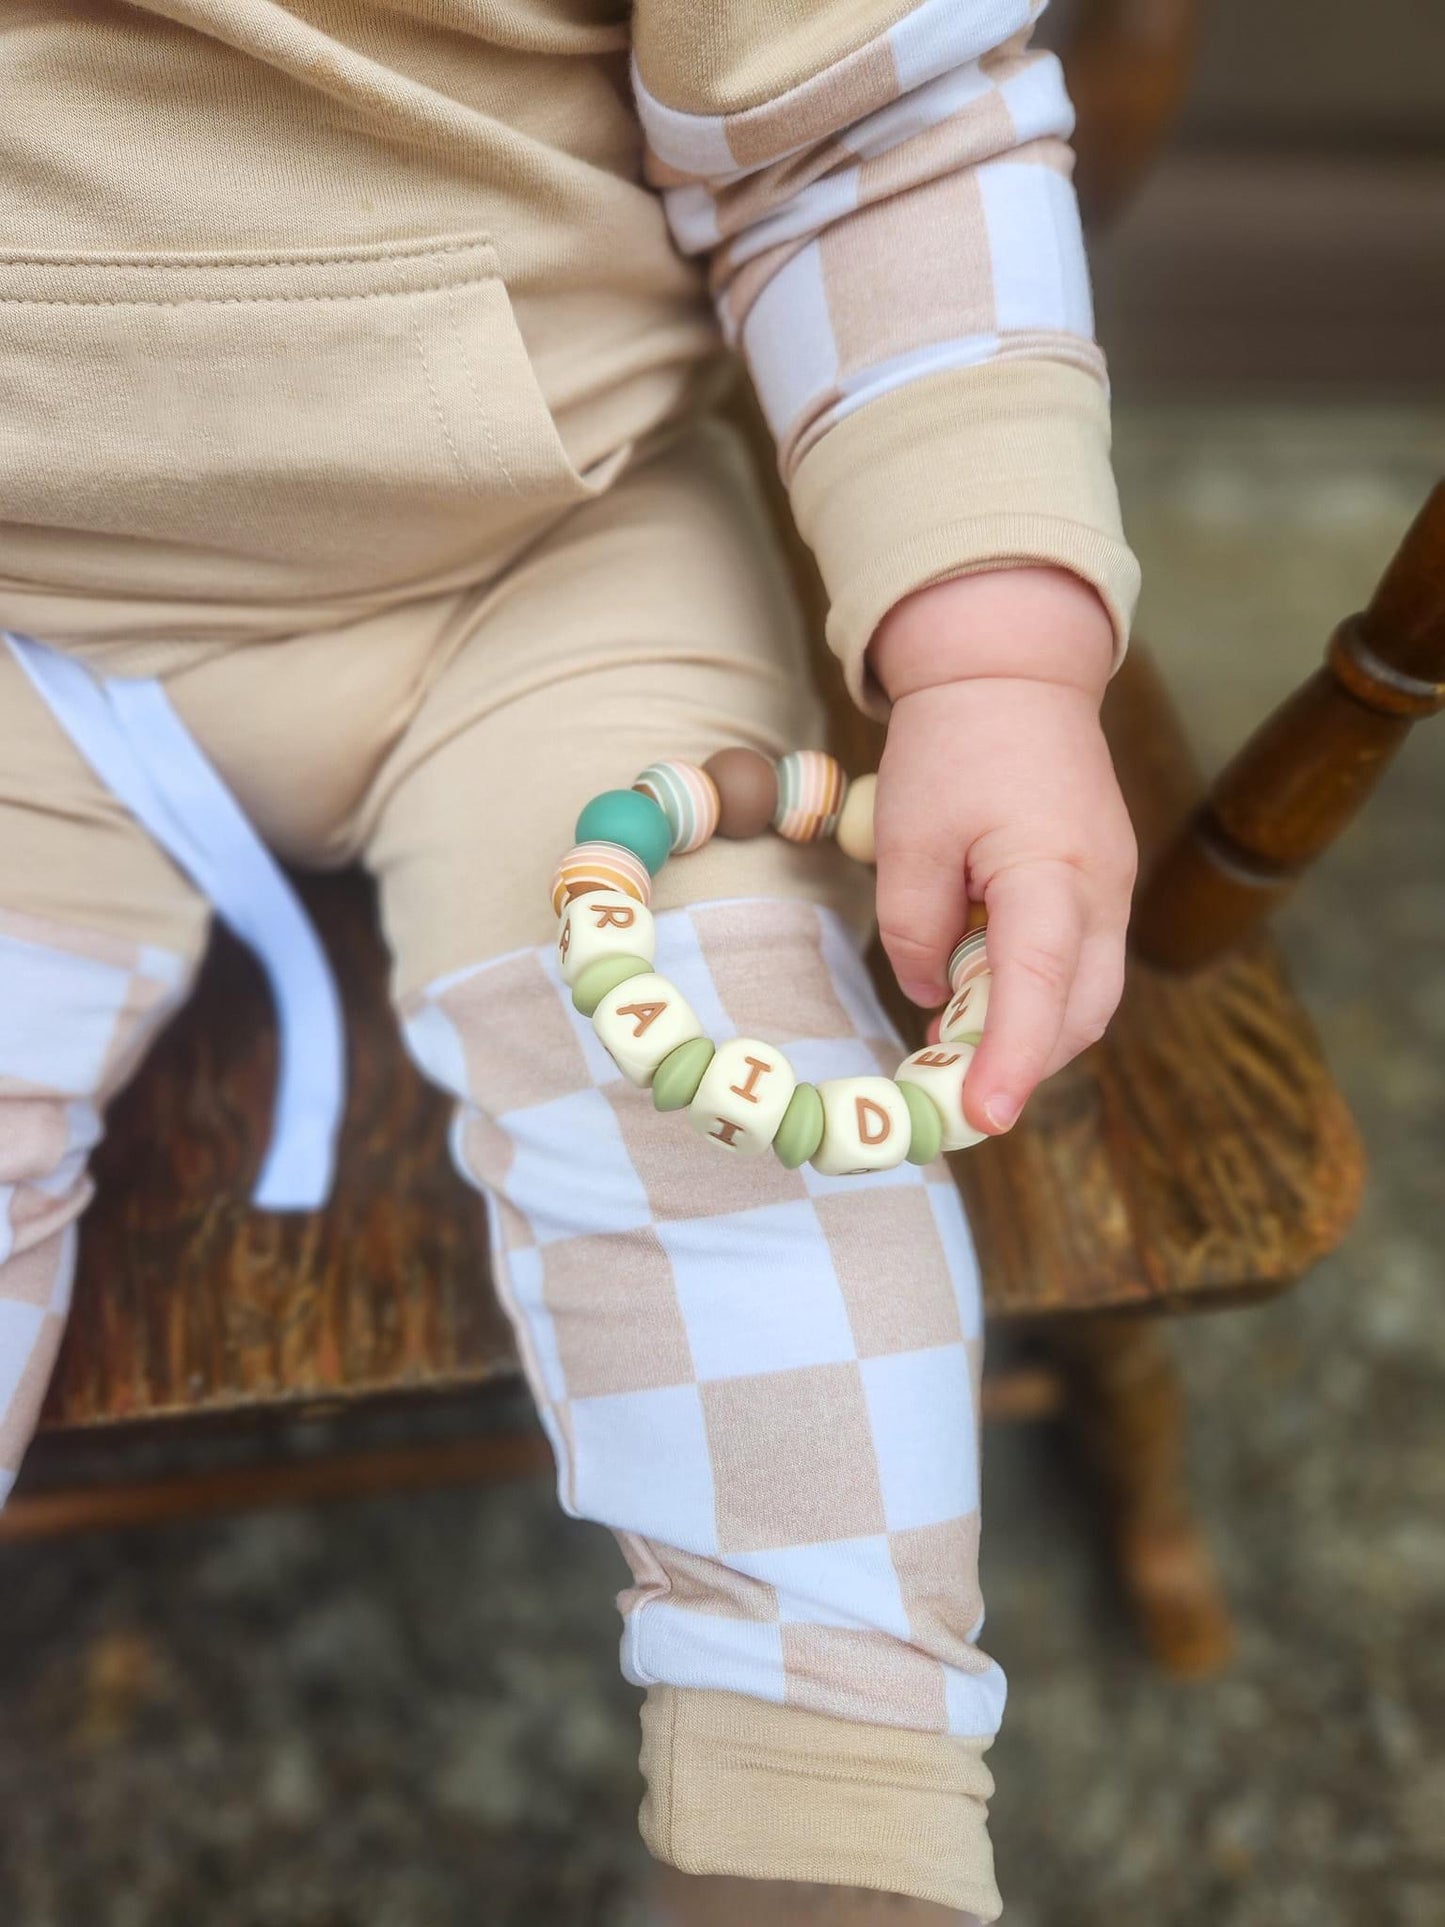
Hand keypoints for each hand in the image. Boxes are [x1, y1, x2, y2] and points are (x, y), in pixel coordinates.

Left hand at [869, 568, 1135, 1135]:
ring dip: (1026, 1029)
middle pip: (1079, 1010)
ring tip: (951, 1039)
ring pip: (1084, 994)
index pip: (1039, 987)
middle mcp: (1102, 889)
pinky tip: (974, 989)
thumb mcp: (907, 835)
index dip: (1012, 1059)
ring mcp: (1111, 888)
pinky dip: (1032, 992)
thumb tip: (927, 996)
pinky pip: (1077, 962)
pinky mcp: (1100, 883)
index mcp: (1051, 870)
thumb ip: (914, 927)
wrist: (1011, 670)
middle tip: (946, 1090)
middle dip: (1021, 1060)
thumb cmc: (953, 743)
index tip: (983, 1116)